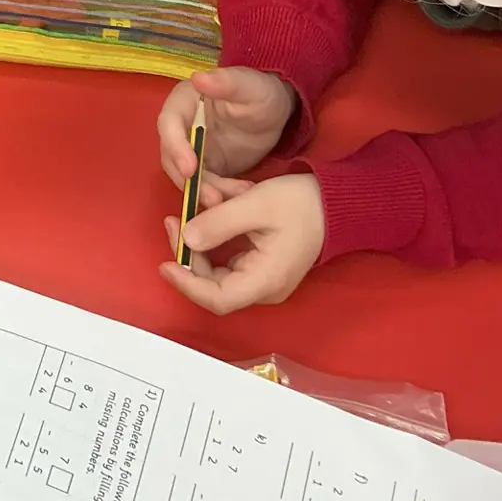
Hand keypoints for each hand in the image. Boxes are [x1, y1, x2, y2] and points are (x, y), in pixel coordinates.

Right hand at [156, 66, 297, 198]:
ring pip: (187, 177)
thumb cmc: (260, 92)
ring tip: (232, 199)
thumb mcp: (249, 85)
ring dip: (205, 191)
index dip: (175, 148)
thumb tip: (198, 78)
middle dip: (191, 180)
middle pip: (172, 158)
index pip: (168, 125)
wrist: (275, 112)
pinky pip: (205, 185)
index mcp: (183, 103)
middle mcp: (180, 128)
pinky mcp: (205, 168)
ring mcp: (191, 150)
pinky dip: (220, 194)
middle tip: (214, 198)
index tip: (190, 169)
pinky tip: (241, 195)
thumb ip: (226, 81)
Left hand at [159, 173, 324, 314]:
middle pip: (213, 284)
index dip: (187, 284)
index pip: (218, 299)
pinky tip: (211, 212)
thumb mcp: (256, 204)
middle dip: (189, 254)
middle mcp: (263, 288)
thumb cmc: (300, 203)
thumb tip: (185, 238)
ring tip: (189, 210)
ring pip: (218, 270)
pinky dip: (215, 239)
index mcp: (266, 280)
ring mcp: (262, 279)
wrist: (336, 202)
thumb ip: (219, 222)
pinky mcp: (261, 267)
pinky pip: (229, 259)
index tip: (165, 262)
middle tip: (173, 219)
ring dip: (200, 243)